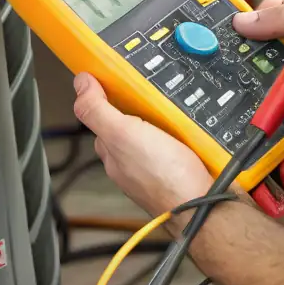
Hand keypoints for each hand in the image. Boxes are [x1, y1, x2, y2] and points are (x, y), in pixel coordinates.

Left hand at [72, 73, 214, 218]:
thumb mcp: (122, 134)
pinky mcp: (183, 170)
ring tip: (175, 105)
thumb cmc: (163, 174)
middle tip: (151, 89)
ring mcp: (158, 169)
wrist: (204, 204)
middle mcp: (133, 165)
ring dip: (163, 123)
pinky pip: (178, 147)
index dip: (107, 101)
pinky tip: (192, 127)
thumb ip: (98, 111)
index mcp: (115, 156)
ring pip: (155, 139)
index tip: (118, 80)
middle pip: (130, 130)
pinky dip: (182, 136)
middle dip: (138, 111)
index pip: (103, 122)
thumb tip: (79, 83)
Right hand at [233, 0, 283, 148]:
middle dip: (247, 57)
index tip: (240, 33)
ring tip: (245, 92)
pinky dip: (261, 111)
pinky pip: (267, 107)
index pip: (268, 12)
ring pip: (258, 79)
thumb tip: (242, 21)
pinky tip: (255, 114)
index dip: (255, 18)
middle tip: (236, 65)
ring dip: (254, 86)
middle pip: (257, 48)